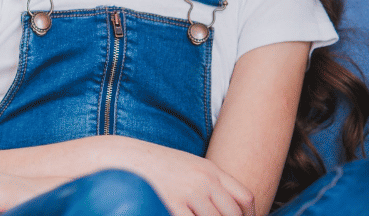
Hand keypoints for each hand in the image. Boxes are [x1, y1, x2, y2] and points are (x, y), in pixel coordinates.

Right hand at [123, 143, 254, 215]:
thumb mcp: (186, 166)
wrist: (123, 158)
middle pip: (233, 214)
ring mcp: (189, 192)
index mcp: (210, 169)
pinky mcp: (173, 203)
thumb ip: (207, 181)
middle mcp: (204, 180)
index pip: (244, 197)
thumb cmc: (153, 164)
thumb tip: (223, 204)